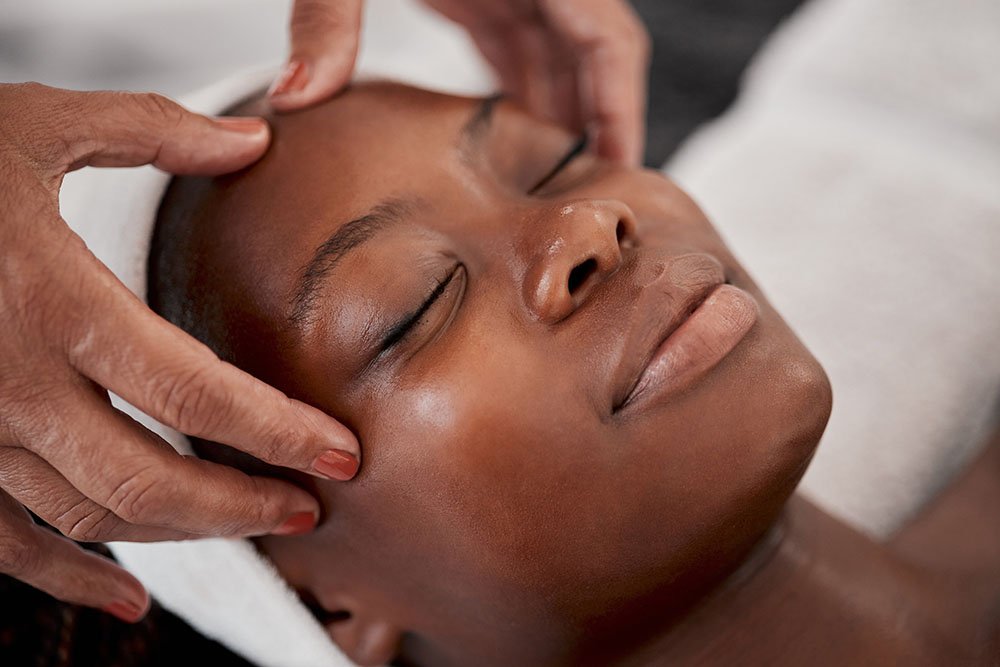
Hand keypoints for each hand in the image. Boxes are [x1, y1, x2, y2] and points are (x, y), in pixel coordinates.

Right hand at [0, 83, 360, 622]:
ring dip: (182, 533)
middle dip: (244, 503)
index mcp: (52, 300)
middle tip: (312, 506)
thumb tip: (254, 140)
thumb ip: (150, 132)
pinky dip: (66, 578)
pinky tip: (130, 596)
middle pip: (149, 475)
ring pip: (88, 515)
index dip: (278, 432)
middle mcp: (9, 381)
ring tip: (254, 525)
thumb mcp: (35, 125)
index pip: (193, 390)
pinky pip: (3, 543)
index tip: (342, 453)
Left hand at [269, 0, 649, 164]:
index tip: (622, 170)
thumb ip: (327, 16)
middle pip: (589, 58)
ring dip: (552, 116)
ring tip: (541, 189)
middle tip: (580, 202)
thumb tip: (298, 98)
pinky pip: (516, 46)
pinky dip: (515, 91)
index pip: (608, 40)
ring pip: (554, 56)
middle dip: (591, 127)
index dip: (622, 110)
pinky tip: (503, 139)